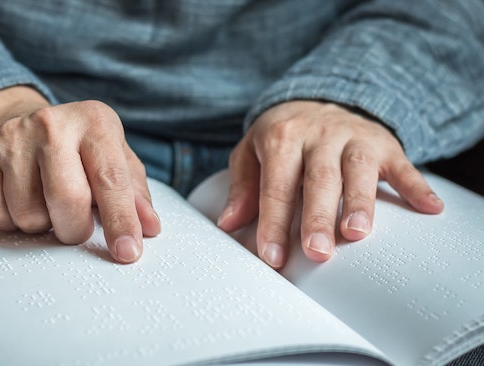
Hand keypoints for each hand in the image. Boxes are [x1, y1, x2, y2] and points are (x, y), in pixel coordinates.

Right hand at [0, 86, 160, 262]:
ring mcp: (11, 136)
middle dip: (74, 229)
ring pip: (28, 214)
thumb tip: (149, 228)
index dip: (121, 221)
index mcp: (94, 122)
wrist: (20, 117)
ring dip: (42, 224)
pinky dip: (11, 222)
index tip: (127, 252)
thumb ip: (133, 193)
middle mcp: (51, 123)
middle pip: (67, 200)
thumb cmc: (77, 147)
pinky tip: (19, 198)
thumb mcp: (114, 158)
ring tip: (45, 202)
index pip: (111, 180)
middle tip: (75, 225)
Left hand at [217, 100, 442, 268]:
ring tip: (357, 232)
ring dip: (360, 201)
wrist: (319, 96)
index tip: (272, 257)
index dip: (274, 222)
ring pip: (359, 169)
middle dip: (317, 216)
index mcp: (282, 138)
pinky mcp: (385, 143)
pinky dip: (417, 186)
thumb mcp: (251, 152)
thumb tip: (228, 223)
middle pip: (319, 178)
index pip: (276, 185)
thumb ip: (243, 186)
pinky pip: (403, 164)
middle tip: (317, 252)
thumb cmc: (281, 135)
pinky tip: (430, 209)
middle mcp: (319, 135)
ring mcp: (354, 137)